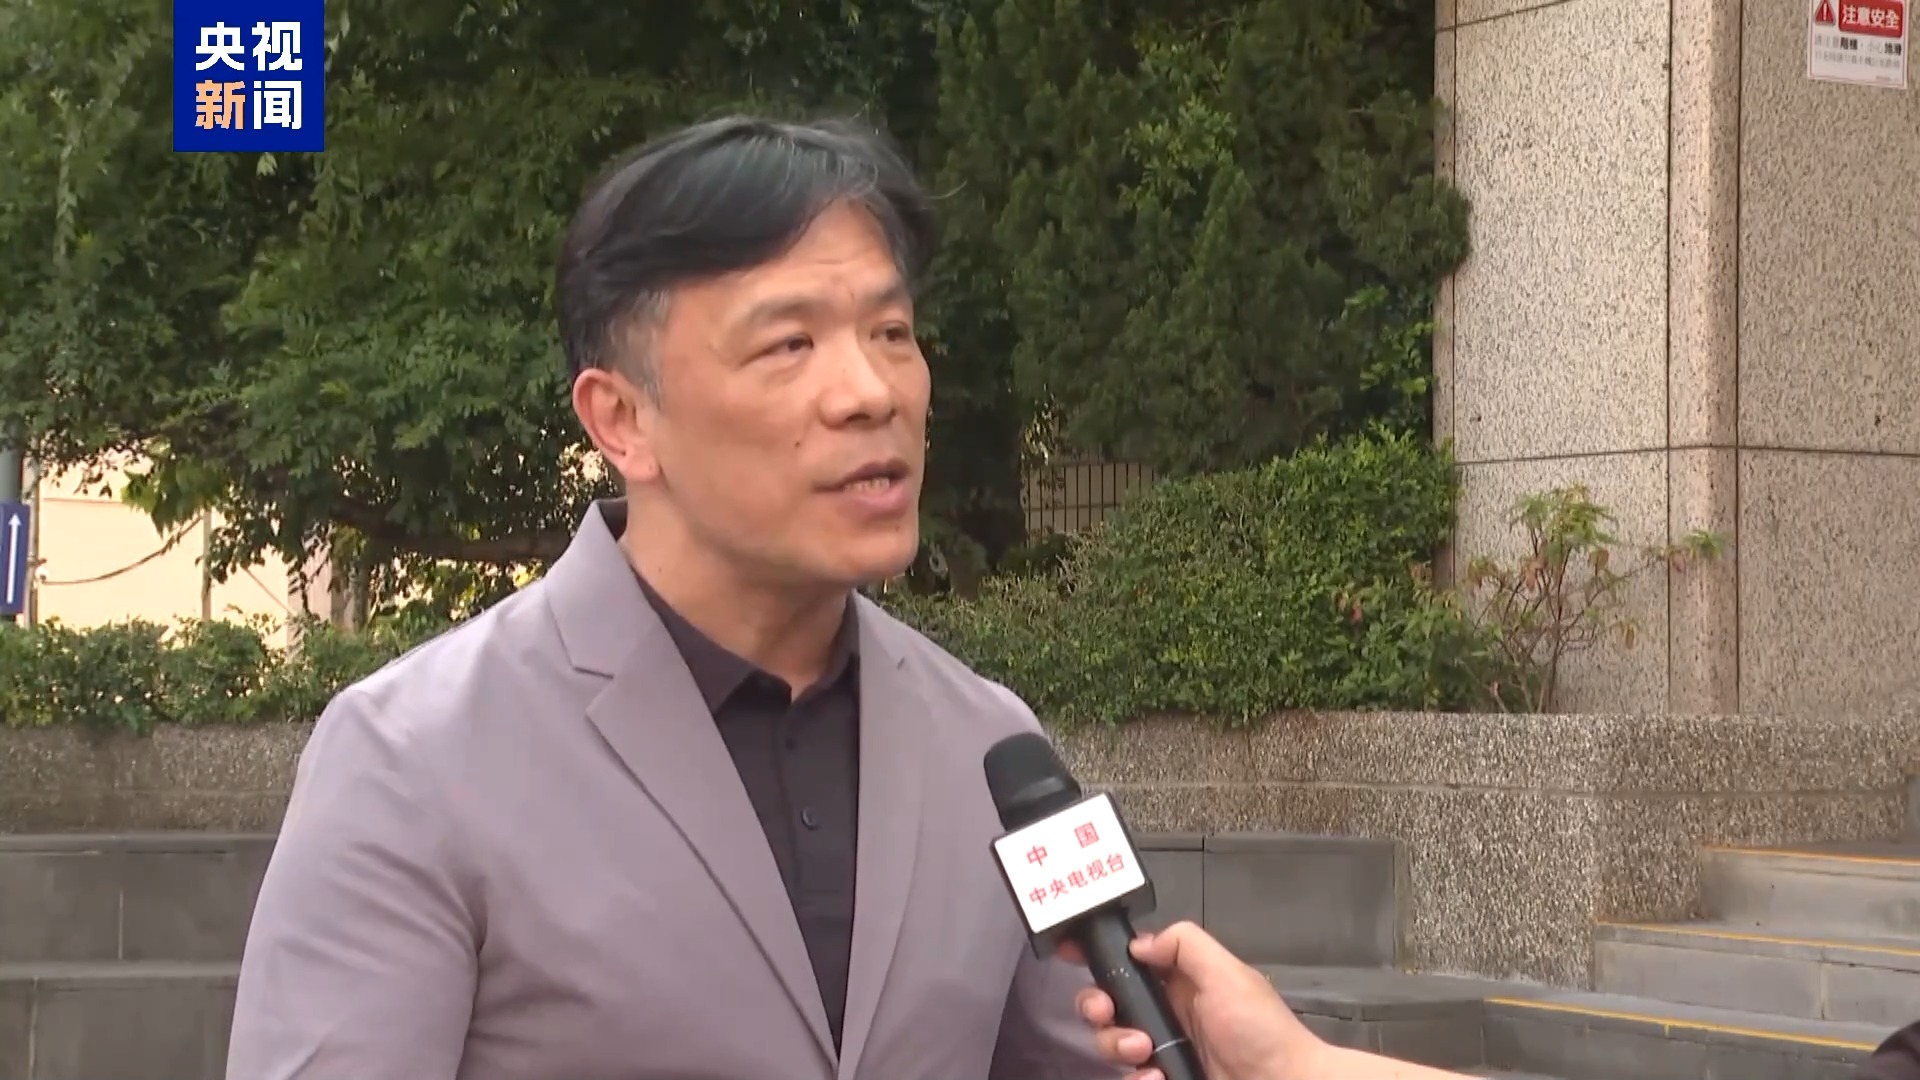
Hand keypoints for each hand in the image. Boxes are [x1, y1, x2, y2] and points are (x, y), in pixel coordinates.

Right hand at [1068, 920, 1329, 1079]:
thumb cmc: (1260, 1030)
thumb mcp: (1228, 974)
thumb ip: (1185, 947)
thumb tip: (1138, 944)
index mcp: (1179, 981)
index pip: (1129, 962)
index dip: (1098, 956)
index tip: (1070, 954)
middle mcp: (1165, 1014)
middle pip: (1107, 1003)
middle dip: (1095, 1005)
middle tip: (1104, 1012)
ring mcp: (1163, 1052)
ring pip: (1111, 1043)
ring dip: (1116, 1043)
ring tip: (1144, 1051)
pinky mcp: (1164, 1079)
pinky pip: (1131, 1079)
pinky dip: (1137, 1078)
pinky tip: (1157, 1077)